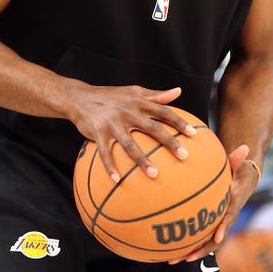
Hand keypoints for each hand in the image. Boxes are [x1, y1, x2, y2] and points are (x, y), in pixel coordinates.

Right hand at [68, 85, 195, 181]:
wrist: (79, 97)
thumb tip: (178, 91)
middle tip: (184, 156)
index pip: (163, 111)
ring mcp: (112, 124)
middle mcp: (128, 112)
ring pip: (130, 145)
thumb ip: (156, 94)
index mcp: (138, 102)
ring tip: (155, 175)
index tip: (193, 134)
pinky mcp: (98, 134)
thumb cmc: (111, 96)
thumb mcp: (133, 91)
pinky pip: (105, 153)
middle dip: (169, 142)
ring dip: (142, 160)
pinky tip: (117, 181)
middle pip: (152, 128)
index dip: (179, 122)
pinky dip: (110, 167)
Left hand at [170, 144, 258, 262]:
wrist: (242, 185)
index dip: (223, 229)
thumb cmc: (237, 173)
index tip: (217, 237)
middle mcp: (225, 220)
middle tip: (188, 257)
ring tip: (171, 260)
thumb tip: (244, 146)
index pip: (228, 220)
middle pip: (215, 241)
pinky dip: (184, 245)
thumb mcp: (238, 166)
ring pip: (204, 244)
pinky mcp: (208, 226)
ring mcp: (217, 225)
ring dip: (189, 253)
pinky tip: (166, 250)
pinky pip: (196, 238)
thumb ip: (237, 159)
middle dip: (202, 250)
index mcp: (232, 208)